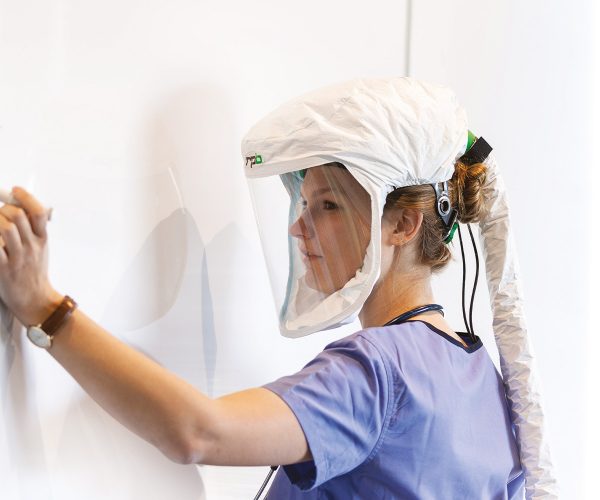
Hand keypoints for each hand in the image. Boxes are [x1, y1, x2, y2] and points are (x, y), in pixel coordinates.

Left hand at [0, 187, 61, 325]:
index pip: (38, 211)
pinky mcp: (2, 269)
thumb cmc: (34, 273)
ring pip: (4, 227)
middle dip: (3, 210)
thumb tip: (21, 207)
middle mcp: (31, 246)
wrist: (35, 300)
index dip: (26, 197)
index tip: (15, 190)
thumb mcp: (41, 249)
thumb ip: (33, 229)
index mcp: (42, 239)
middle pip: (17, 215)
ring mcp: (17, 258)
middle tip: (0, 215)